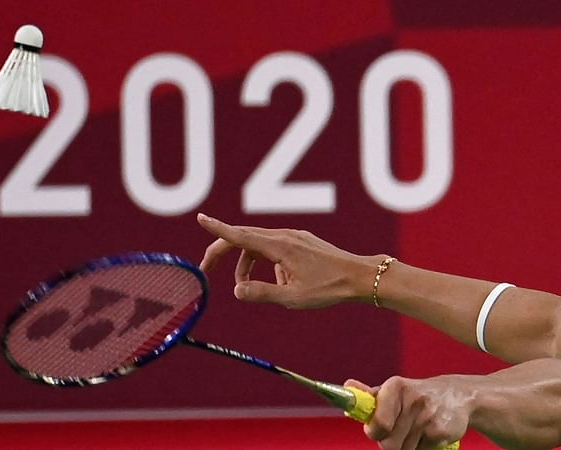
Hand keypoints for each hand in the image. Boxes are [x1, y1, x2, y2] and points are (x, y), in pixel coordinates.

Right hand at [197, 213, 378, 307]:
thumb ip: (262, 293)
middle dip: (223, 253)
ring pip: (259, 246)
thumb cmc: (329, 288)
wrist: (360, 277)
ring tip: (250, 288)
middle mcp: (285, 236)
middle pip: (244, 239)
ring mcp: (294, 237)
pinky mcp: (302, 242)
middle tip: (207, 271)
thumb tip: (236, 290)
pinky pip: (275, 250)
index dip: (217, 229)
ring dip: (248, 265)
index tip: (201, 219)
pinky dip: (268, 265)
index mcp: (279, 246)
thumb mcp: (293, 298)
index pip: (240, 236)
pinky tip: (282, 284)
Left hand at [346, 376, 470, 449]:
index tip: (378, 430)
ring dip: (406, 447)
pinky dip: (422, 449)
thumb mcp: (395, 390)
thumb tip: (346, 387)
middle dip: (391, 443)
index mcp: (396, 387)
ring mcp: (428, 418)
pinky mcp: (442, 433)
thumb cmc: (417, 395)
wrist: (458, 395)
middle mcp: (412, 400)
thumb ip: (370, 396)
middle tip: (398, 433)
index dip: (374, 431)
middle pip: (388, 444)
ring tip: (415, 432)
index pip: (378, 423)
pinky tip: (428, 435)